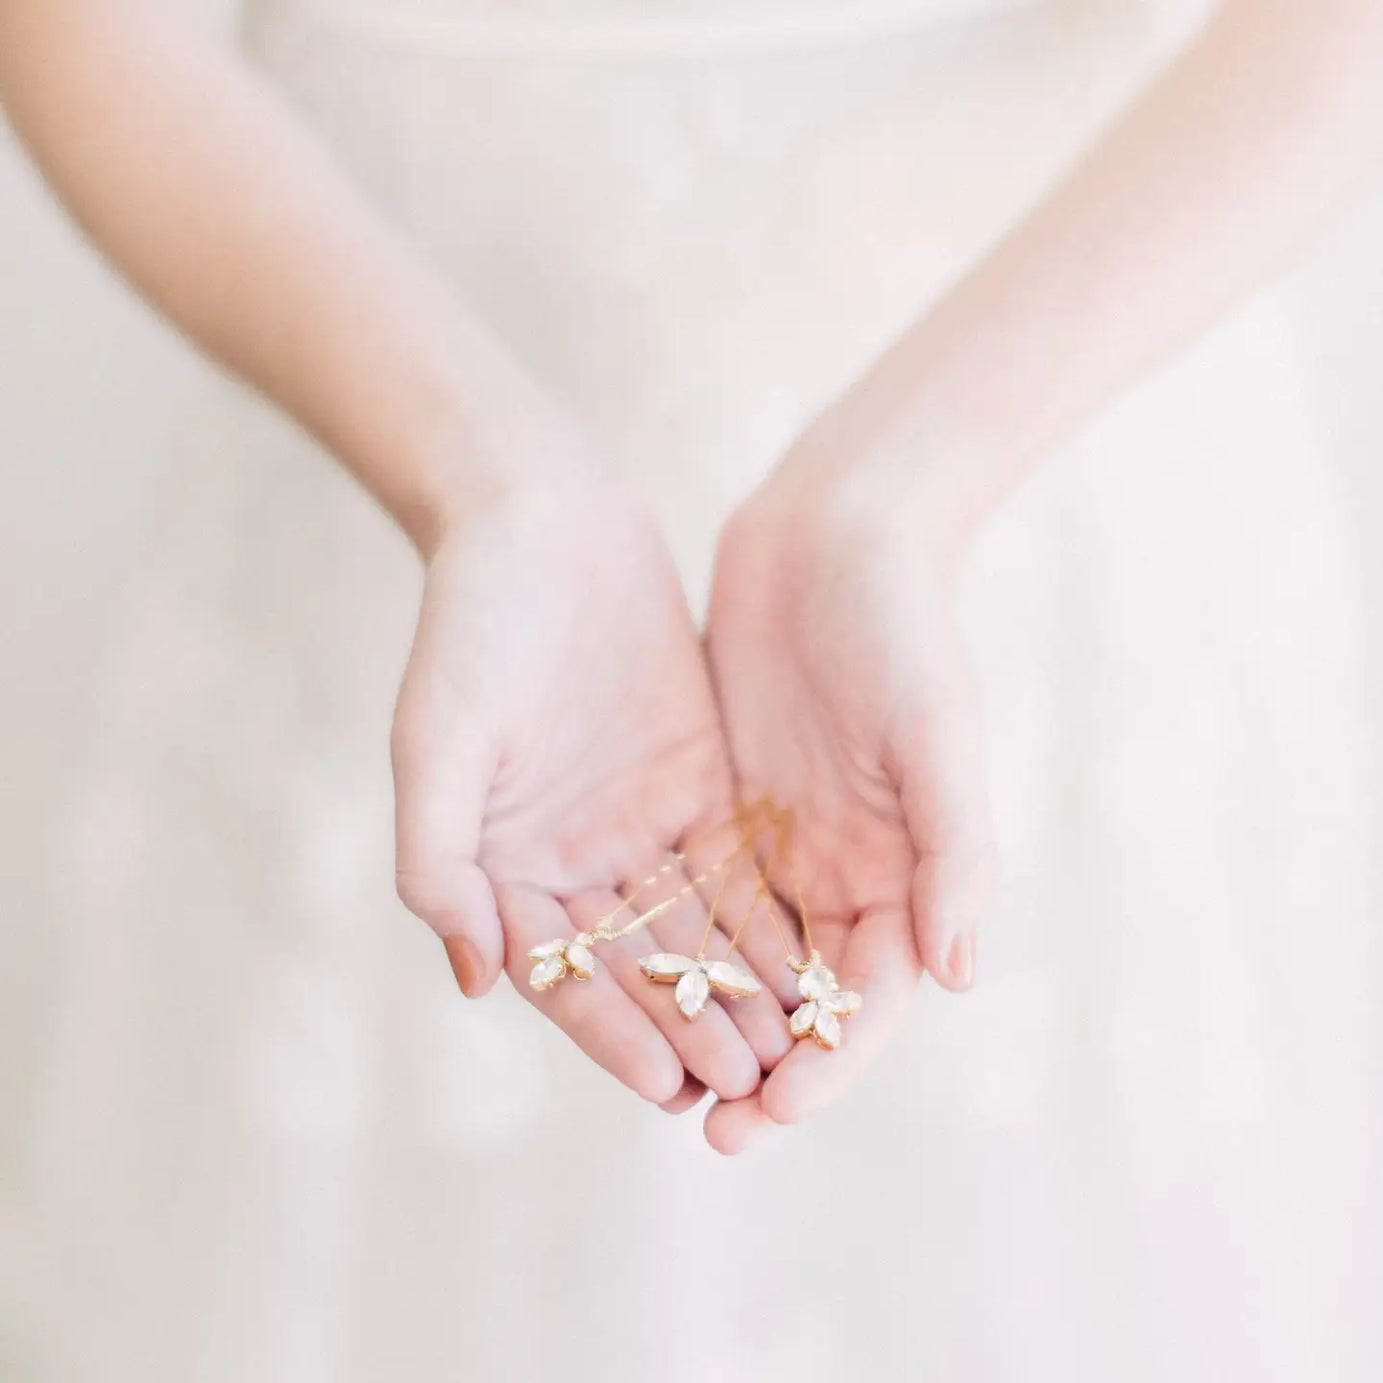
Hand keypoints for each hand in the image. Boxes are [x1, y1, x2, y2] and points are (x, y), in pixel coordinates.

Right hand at [391, 428, 790, 1108]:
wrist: (542, 521)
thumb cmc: (470, 626)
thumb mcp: (437, 740)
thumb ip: (438, 861)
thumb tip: (477, 981)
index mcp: (503, 866)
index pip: (561, 974)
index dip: (611, 1033)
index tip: (666, 1086)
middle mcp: (573, 861)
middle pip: (637, 966)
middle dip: (689, 1027)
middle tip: (746, 1086)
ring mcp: (638, 825)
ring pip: (694, 926)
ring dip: (739, 988)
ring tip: (790, 1046)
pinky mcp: (696, 783)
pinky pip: (736, 863)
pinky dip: (768, 914)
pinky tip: (812, 957)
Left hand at [701, 461, 998, 1151]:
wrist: (830, 538)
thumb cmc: (900, 629)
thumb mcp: (934, 736)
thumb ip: (952, 852)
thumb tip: (961, 976)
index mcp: (907, 873)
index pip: (871, 999)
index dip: (830, 1065)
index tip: (775, 1111)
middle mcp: (845, 874)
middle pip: (805, 1000)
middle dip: (765, 1068)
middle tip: (707, 1128)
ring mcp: (782, 844)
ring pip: (744, 961)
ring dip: (711, 1024)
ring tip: (662, 1083)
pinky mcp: (725, 807)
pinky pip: (695, 895)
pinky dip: (672, 947)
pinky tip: (625, 986)